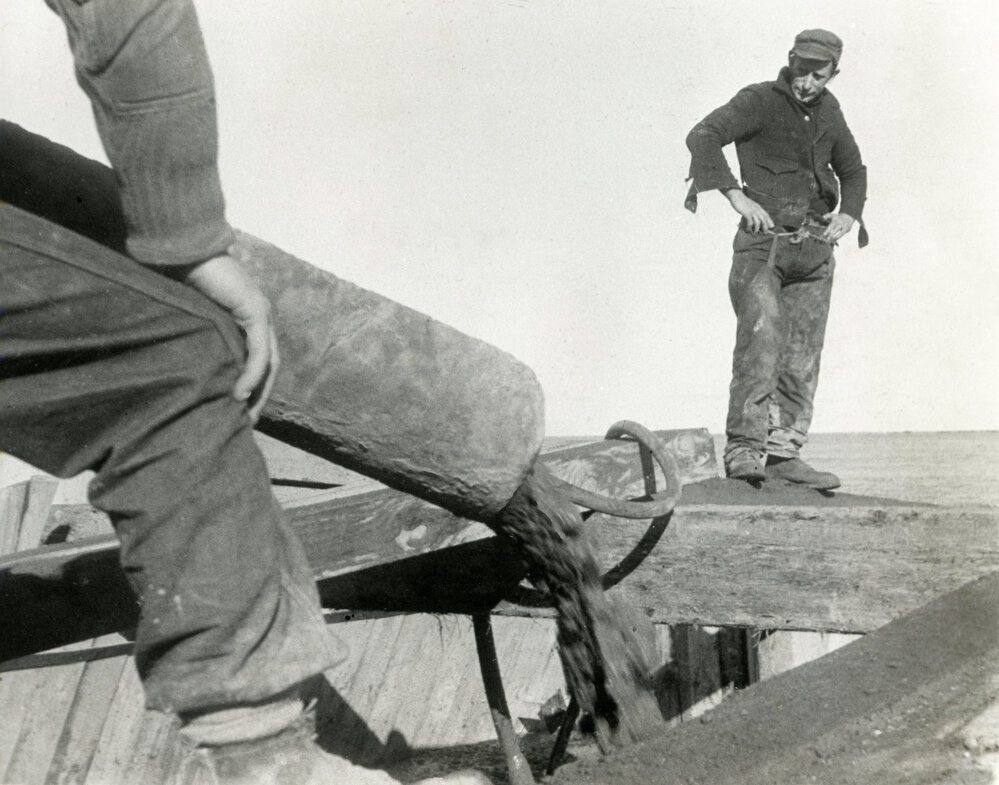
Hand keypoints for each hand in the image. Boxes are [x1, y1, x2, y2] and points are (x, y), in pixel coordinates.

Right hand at [182, 254, 278, 422]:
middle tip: (248, 421)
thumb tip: (190, 364)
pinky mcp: (255, 311)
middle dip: (261, 395)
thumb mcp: (196, 316)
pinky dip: (252, 374)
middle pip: (271, 366)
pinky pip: (259, 352)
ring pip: (270, 363)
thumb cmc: (183, 278)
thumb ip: (202, 336)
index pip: (262, 359)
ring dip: (258, 391)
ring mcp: (262, 313)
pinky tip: (241, 393)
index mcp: (250, 317)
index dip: (254, 384)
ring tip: (244, 414)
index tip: (241, 409)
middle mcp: (261, 316)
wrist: (185, 250)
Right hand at [724, 189, 773, 232]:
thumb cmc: (742, 202)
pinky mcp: (747, 213)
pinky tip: (747, 230)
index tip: (772, 226)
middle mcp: (757, 210)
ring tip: (755, 232)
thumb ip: (754, 210)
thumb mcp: (751, 205)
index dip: (769, 221)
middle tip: (764, 233)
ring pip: (758, 222)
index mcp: (759, 208)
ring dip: (757, 229)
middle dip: (765, 227)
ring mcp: (752, 212)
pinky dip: (749, 228)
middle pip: (764, 220)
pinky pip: (750, 222)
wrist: (737, 196)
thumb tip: (754, 216)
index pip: (766, 215)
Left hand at [822, 212, 854, 242]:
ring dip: (834, 237)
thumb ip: (827, 215)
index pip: (831, 225)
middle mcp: (840, 223)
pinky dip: (838, 237)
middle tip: (827, 239)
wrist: (849, 217)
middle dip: (831, 234)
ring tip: (829, 240)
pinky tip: (834, 240)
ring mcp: (843, 226)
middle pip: (835, 230)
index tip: (824, 234)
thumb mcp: (833, 215)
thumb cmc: (838, 217)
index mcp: (835, 220)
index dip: (828, 230)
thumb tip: (823, 217)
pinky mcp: (846, 229)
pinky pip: (842, 234)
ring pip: (839, 233)